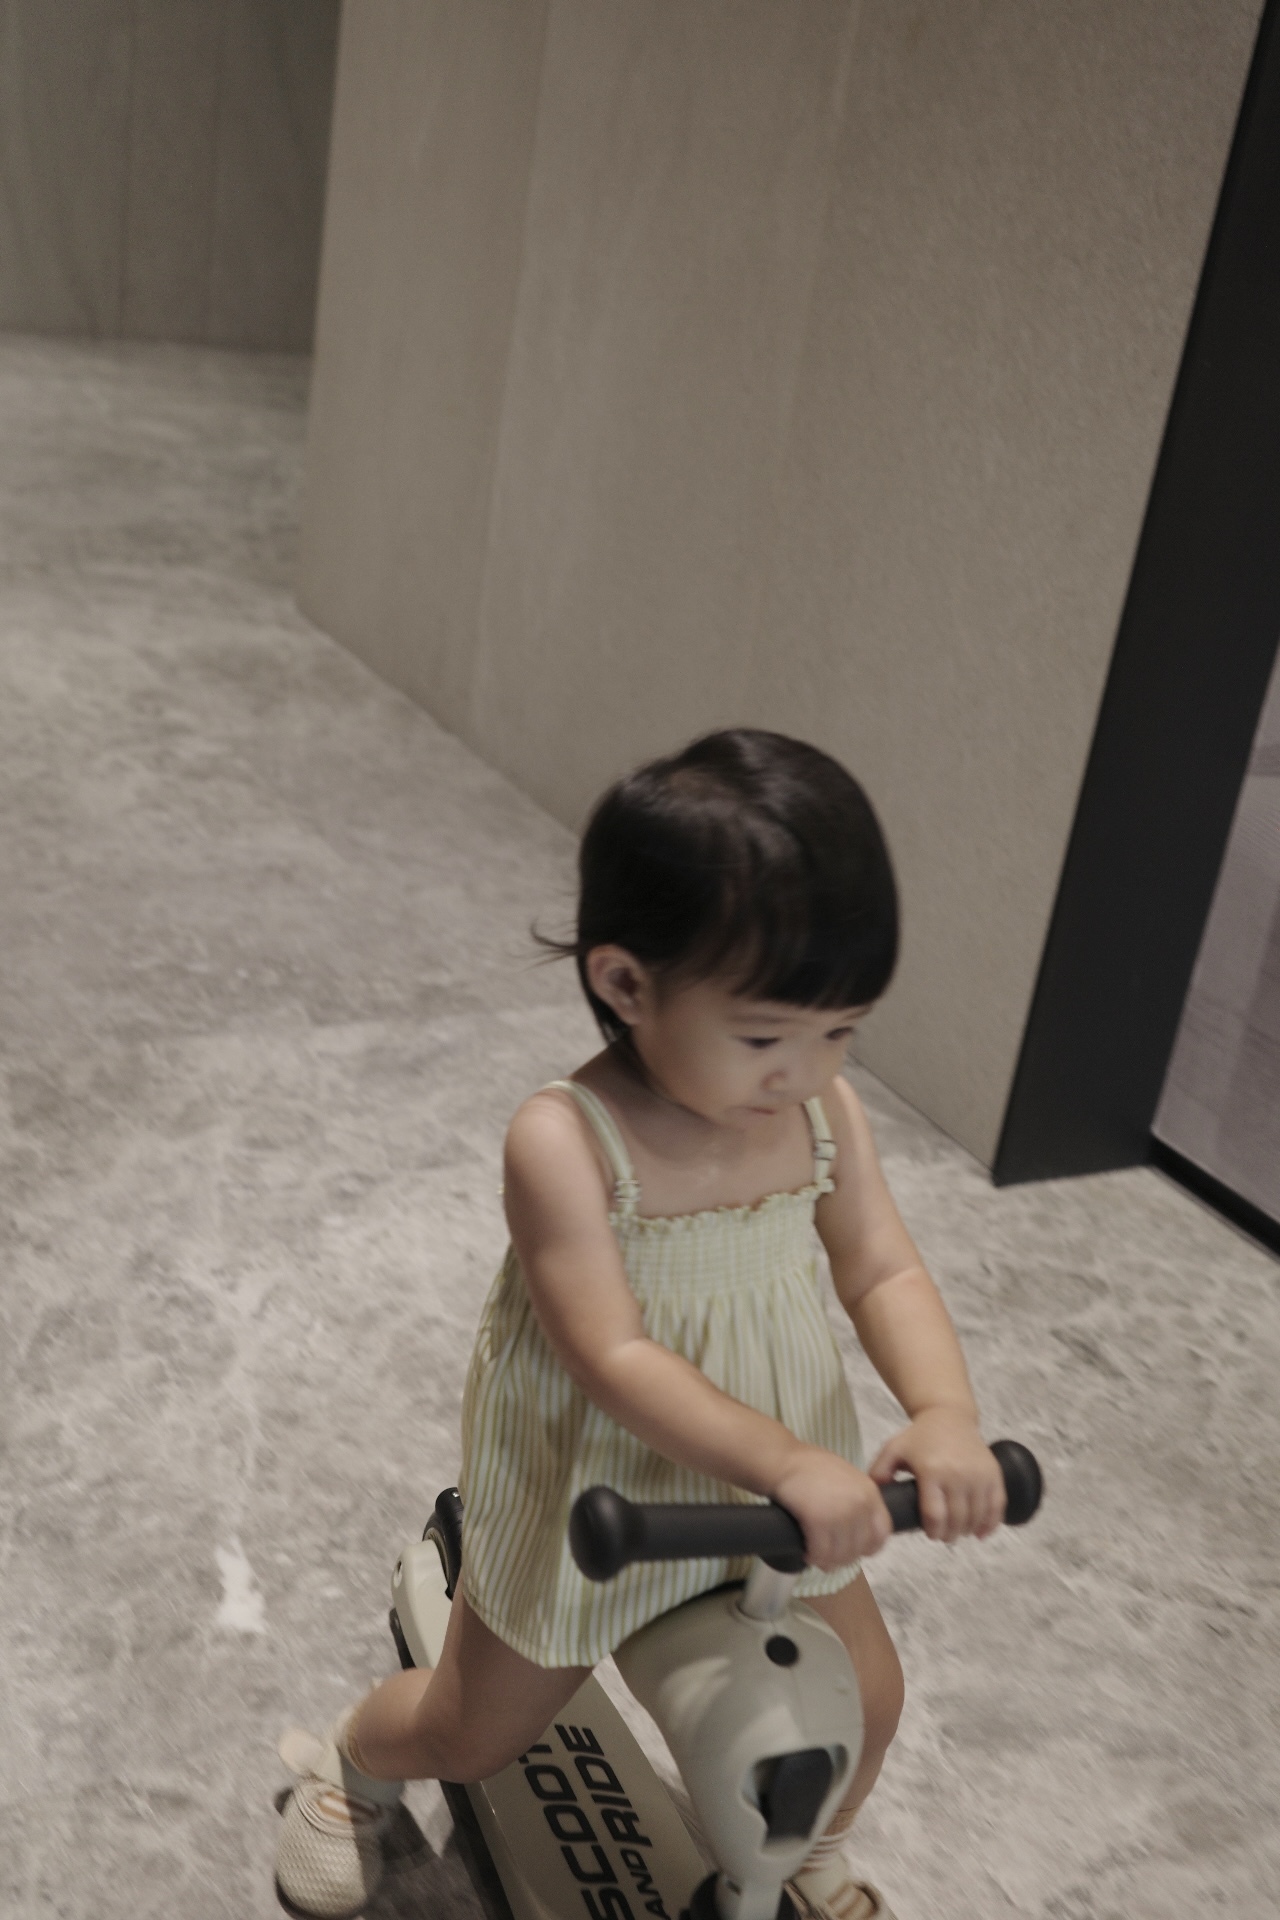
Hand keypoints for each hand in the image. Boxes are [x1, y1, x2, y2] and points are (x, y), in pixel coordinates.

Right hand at [769, 1445, 892, 1569]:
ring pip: (840, 1555)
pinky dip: (813, 1557)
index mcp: (870, 1492)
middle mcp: (860, 1504)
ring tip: (815, 1554)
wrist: (782, 1459)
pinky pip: (820, 1553)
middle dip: (843, 1557)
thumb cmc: (810, 1466)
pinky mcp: (818, 1521)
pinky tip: (806, 1552)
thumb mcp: (847, 1477)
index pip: (881, 1534)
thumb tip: (859, 1529)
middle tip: (828, 1554)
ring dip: (827, 1560)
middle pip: (859, 1549)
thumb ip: (858, 1500)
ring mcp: (840, 1513)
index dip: (867, 1547)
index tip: (852, 1548)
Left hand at [868, 1408, 1005, 1542]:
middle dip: (949, 1534)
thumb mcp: (894, 1449)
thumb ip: (879, 1472)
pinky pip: (997, 1506)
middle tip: (943, 1536)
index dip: (933, 1531)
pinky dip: (990, 1523)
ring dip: (967, 1530)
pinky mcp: (994, 1474)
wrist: (950, 1416)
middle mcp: (958, 1475)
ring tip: (958, 1531)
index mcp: (932, 1471)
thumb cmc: (920, 1436)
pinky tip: (980, 1532)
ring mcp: (978, 1475)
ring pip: (977, 1516)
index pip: (935, 1515)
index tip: (930, 1533)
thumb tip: (875, 1497)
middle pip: (957, 1520)